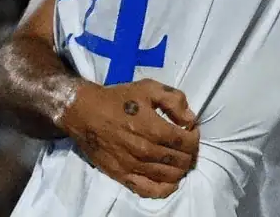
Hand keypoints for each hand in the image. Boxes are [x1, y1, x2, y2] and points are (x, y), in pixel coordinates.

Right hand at [59, 78, 199, 198]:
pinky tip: (172, 182)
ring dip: (181, 169)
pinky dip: (164, 190)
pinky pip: (148, 190)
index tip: (192, 130)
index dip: (194, 137)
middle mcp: (144, 150)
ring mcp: (133, 166)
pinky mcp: (121, 176)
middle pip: (179, 160)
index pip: (185, 141)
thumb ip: (174, 100)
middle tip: (188, 145)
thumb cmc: (118, 99)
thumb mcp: (149, 88)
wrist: (85, 113)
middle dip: (190, 153)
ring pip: (168, 176)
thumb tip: (190, 119)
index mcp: (153, 128)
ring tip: (181, 159)